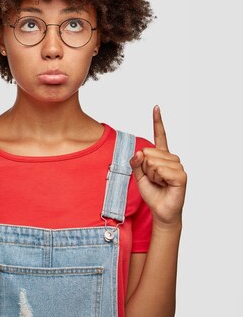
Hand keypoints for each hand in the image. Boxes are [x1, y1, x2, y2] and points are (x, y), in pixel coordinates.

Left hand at [130, 105, 186, 227]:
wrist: (160, 210)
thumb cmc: (152, 192)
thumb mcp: (138, 175)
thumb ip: (136, 162)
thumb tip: (140, 152)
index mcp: (161, 155)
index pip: (159, 135)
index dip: (157, 121)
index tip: (156, 107)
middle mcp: (171, 158)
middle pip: (148, 153)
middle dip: (144, 168)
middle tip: (153, 179)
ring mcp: (177, 165)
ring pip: (152, 162)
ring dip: (151, 175)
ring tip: (159, 182)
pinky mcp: (181, 175)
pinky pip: (160, 169)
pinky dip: (157, 178)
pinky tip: (165, 185)